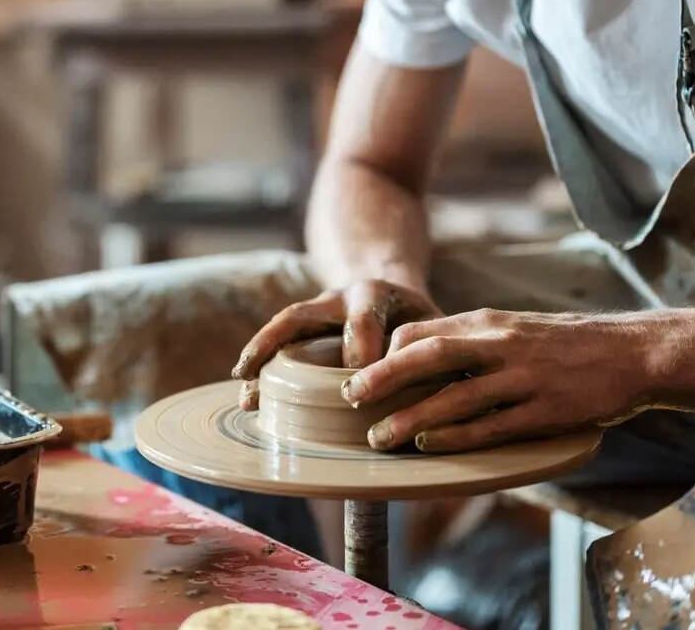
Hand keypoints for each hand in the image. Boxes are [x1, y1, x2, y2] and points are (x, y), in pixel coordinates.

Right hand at [231, 280, 442, 410]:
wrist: (395, 290)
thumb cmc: (423, 321)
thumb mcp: (439, 329)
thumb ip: (438, 355)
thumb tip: (449, 403)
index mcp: (379, 294)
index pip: (364, 319)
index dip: (360, 351)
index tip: (357, 389)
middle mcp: (341, 296)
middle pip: (305, 313)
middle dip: (285, 345)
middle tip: (277, 384)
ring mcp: (318, 307)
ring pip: (282, 324)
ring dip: (259, 352)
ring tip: (244, 385)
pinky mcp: (305, 322)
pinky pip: (276, 336)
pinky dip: (259, 358)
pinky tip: (246, 389)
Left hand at [345, 309, 656, 452]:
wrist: (634, 351)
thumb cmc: (565, 344)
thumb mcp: (513, 329)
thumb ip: (471, 341)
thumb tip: (420, 360)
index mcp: (488, 322)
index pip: (423, 331)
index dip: (387, 353)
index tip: (361, 375)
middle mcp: (500, 344)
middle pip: (428, 355)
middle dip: (383, 378)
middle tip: (350, 398)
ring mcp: (524, 377)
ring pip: (455, 397)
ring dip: (412, 418)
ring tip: (379, 437)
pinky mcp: (546, 410)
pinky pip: (492, 426)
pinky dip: (456, 436)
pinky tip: (430, 446)